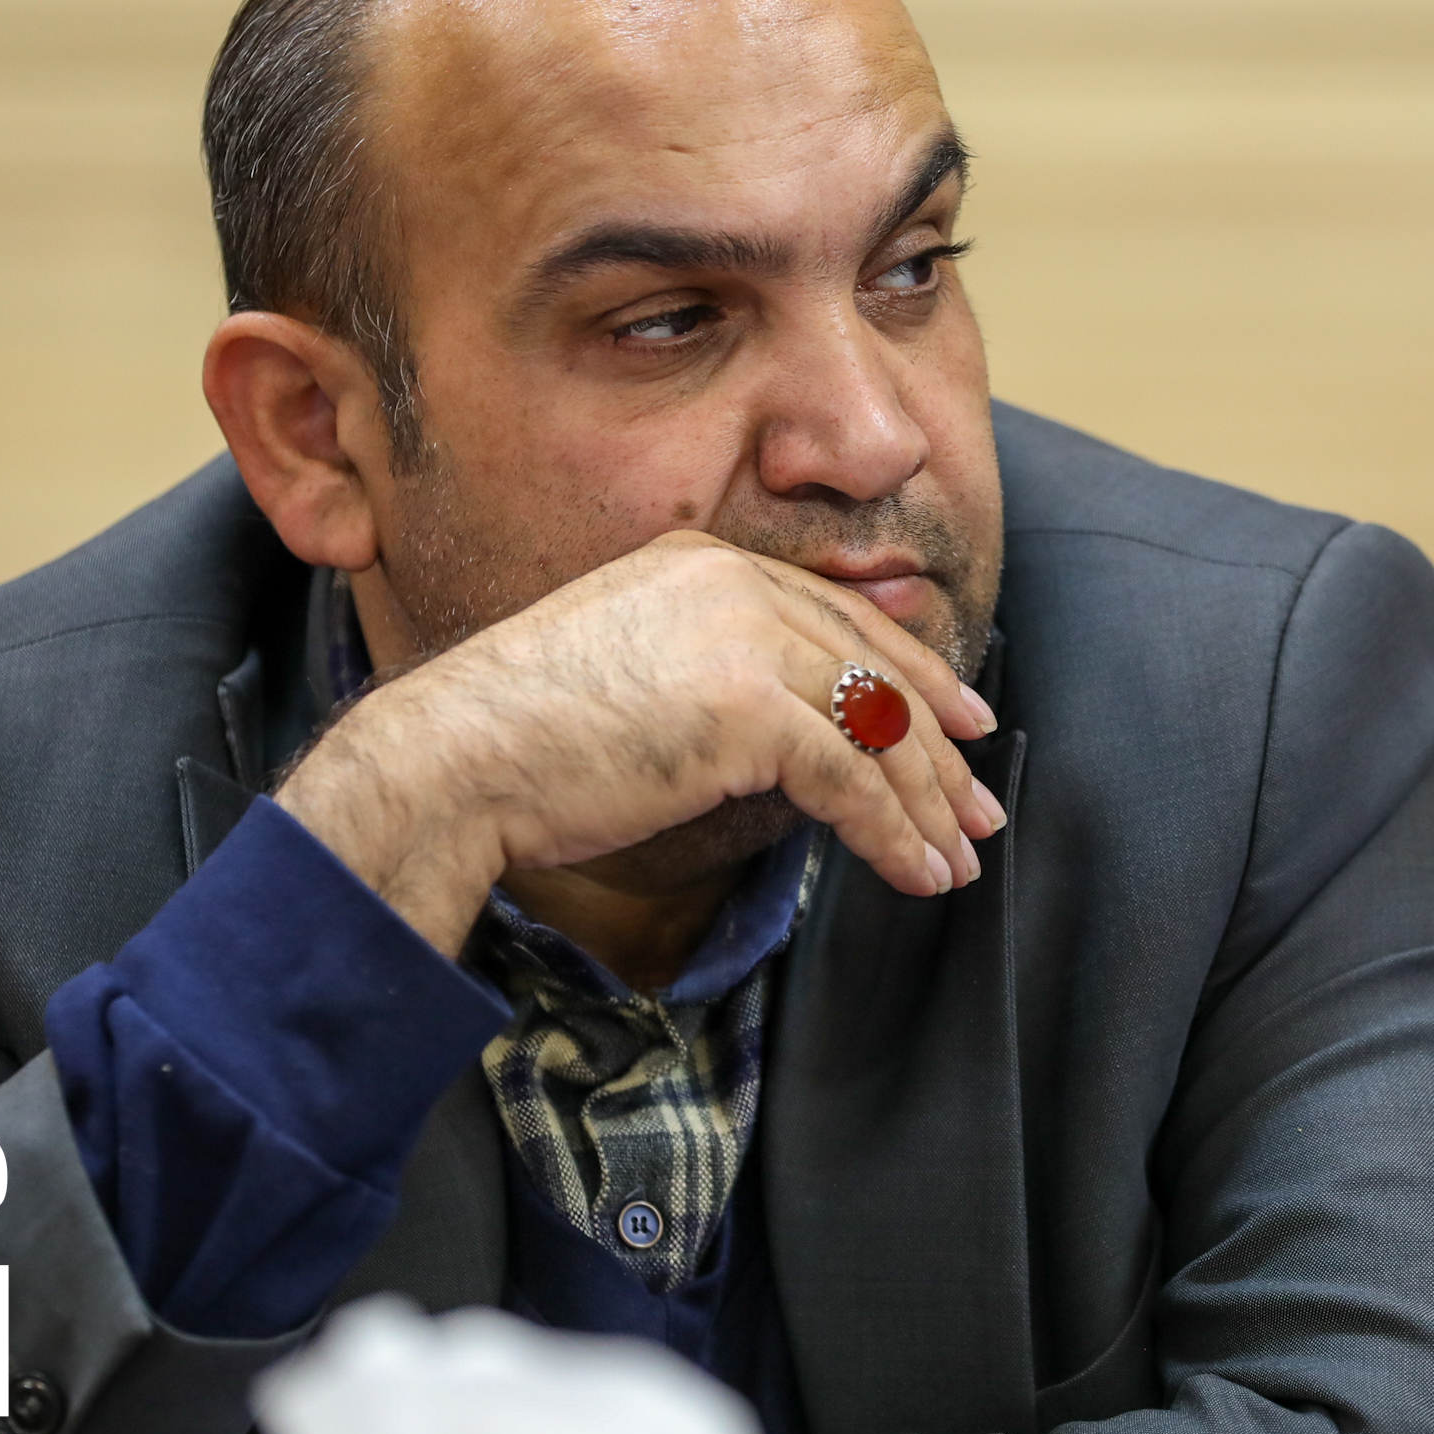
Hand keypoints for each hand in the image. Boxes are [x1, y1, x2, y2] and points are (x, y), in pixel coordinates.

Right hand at [274, 532, 1004, 951]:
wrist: (452, 757)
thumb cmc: (516, 738)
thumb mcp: (626, 675)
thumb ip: (704, 679)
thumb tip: (779, 741)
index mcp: (700, 561)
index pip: (835, 616)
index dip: (909, 674)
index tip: (960, 724)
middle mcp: (731, 583)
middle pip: (871, 666)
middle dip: (937, 747)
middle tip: (981, 807)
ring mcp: (742, 640)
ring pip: (875, 724)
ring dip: (925, 802)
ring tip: (956, 861)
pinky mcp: (747, 710)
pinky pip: (852, 778)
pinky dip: (893, 832)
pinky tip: (916, 872)